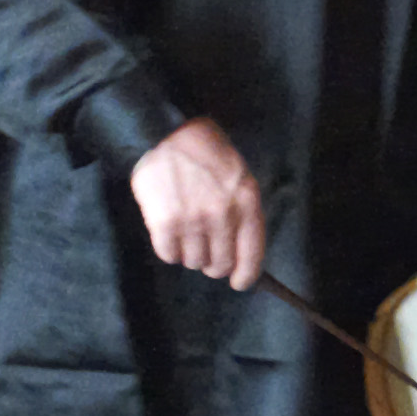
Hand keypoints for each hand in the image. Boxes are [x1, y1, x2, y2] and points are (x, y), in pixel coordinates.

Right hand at [131, 117, 265, 287]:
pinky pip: (169, 255)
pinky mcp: (165, 223)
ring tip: (185, 231)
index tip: (239, 282)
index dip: (246, 274)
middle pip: (221, 263)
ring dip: (190, 253)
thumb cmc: (204, 150)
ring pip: (194, 262)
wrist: (163, 133)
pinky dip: (169, 249)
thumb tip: (240, 249)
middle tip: (206, 251)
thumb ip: (241, 209)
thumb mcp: (237, 174)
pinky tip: (169, 231)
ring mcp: (194, 220)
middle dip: (214, 263)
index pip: (253, 252)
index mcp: (247, 200)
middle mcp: (223, 214)